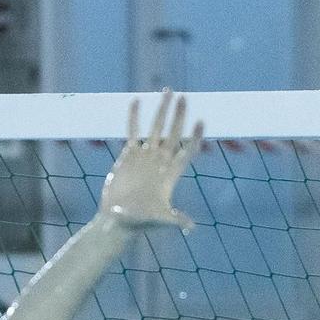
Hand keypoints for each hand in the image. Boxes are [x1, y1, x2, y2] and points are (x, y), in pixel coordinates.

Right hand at [97, 89, 203, 231]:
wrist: (118, 220)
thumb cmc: (140, 222)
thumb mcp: (159, 219)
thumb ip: (175, 219)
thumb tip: (190, 227)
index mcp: (171, 175)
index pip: (187, 151)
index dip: (195, 137)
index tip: (202, 121)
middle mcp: (161, 162)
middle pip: (174, 133)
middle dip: (179, 116)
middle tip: (184, 97)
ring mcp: (145, 157)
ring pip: (156, 128)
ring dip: (161, 111)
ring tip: (166, 91)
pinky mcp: (129, 155)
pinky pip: (133, 131)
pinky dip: (134, 117)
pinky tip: (137, 101)